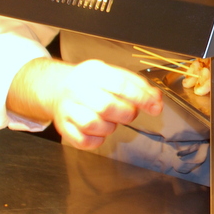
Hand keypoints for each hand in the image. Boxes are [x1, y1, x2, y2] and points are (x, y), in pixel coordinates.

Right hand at [7, 58, 162, 149]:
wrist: (58, 87)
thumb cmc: (92, 83)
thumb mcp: (114, 74)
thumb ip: (138, 86)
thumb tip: (156, 99)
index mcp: (93, 72)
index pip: (120, 85)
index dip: (141, 98)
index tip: (155, 107)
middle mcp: (77, 89)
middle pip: (106, 106)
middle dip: (126, 114)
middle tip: (129, 113)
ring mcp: (68, 109)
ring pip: (93, 124)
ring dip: (110, 127)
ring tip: (111, 120)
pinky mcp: (63, 127)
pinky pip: (83, 141)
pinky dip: (97, 140)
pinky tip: (100, 131)